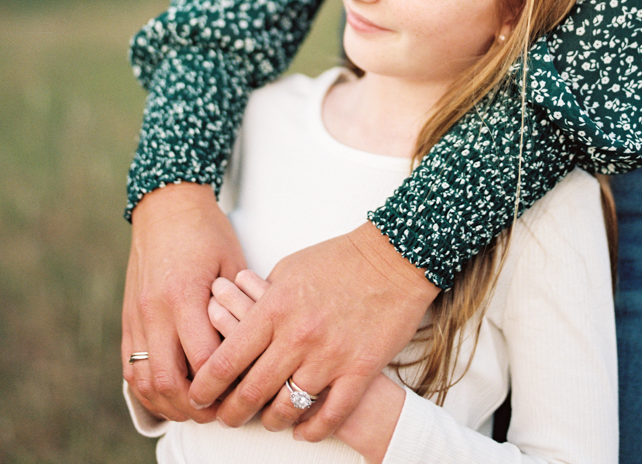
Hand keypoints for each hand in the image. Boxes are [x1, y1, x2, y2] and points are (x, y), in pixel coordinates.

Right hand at [122, 182, 246, 422]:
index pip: (205, 359)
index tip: (245, 390)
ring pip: (145, 382)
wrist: (167, 205)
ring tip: (197, 408)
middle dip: (196, 405)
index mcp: (185, 295)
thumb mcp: (233, 261)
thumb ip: (241, 305)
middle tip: (221, 411)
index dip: (226, 383)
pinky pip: (131, 368)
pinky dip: (150, 388)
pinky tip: (171, 393)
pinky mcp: (127, 318)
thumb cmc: (208, 231)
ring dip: (170, 403)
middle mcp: (156, 310)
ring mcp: (137, 316)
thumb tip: (258, 345)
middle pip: (170, 381)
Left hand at [209, 272, 404, 462]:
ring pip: (287, 409)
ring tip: (265, 421)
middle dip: (231, 412)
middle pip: (252, 391)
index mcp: (275, 307)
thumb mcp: (290, 268)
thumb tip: (239, 321)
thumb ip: (263, 299)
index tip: (198, 395)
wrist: (394, 259)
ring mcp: (330, 356)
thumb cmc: (340, 259)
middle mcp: (298, 336)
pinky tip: (302, 430)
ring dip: (270, 421)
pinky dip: (311, 429)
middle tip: (225, 418)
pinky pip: (330, 415)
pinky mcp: (360, 370)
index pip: (227, 358)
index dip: (206, 384)